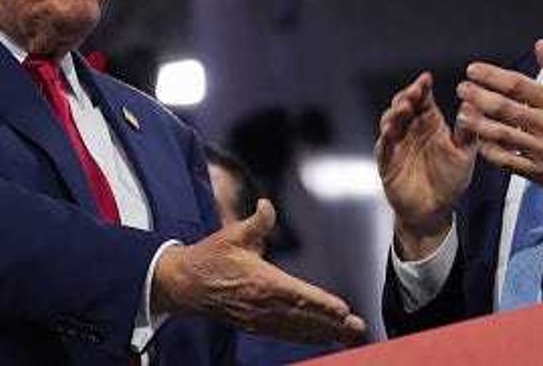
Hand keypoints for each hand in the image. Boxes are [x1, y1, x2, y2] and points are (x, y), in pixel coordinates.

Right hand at [152, 199, 366, 344]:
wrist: (185, 285)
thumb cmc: (211, 257)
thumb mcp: (233, 234)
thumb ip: (256, 222)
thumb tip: (267, 205)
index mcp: (261, 281)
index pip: (298, 294)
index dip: (321, 303)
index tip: (343, 309)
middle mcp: (262, 305)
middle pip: (303, 317)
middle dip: (332, 324)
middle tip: (358, 329)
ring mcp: (258, 318)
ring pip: (297, 329)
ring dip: (324, 333)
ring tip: (348, 337)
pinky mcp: (254, 325)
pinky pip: (285, 334)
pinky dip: (306, 337)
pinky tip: (321, 337)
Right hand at [375, 72, 478, 258]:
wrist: (434, 210)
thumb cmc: (450, 180)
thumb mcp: (465, 154)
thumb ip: (468, 132)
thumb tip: (471, 106)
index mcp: (430, 123)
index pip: (423, 99)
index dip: (422, 87)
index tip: (426, 78)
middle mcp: (412, 129)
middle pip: (404, 105)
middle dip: (407, 96)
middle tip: (414, 93)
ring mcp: (398, 143)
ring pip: (390, 121)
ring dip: (395, 113)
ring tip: (404, 109)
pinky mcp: (387, 160)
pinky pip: (383, 146)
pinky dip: (385, 137)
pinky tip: (390, 131)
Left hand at [459, 40, 542, 223]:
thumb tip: (539, 45)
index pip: (518, 84)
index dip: (492, 75)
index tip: (473, 69)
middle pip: (505, 108)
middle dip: (478, 96)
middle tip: (462, 88)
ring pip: (503, 135)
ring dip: (478, 124)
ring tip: (462, 114)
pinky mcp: (539, 171)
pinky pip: (508, 161)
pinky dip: (491, 151)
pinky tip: (478, 141)